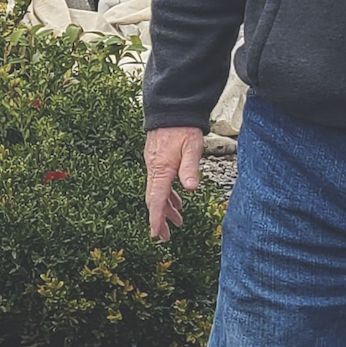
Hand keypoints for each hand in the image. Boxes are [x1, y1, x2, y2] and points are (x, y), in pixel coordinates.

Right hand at [144, 126, 203, 241]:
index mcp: (161, 170)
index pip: (156, 200)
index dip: (156, 219)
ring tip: (177, 221)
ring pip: (157, 192)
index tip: (156, 235)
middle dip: (159, 219)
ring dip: (165, 208)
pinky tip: (177, 200)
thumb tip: (190, 189)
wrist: (170, 109)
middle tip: (164, 237)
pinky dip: (167, 195)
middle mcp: (154, 169)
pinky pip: (159, 183)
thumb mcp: (191, 148)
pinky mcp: (157, 160)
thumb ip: (190, 169)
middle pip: (154, 199)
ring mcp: (154, 165)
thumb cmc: (182, 128)